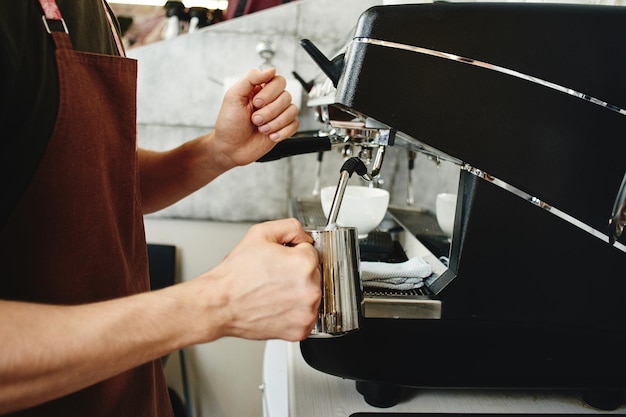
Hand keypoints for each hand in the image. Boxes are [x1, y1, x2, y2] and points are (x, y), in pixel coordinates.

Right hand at [202, 218, 320, 340]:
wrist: (220, 304)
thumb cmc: (236, 274)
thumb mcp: (260, 234)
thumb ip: (291, 227)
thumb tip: (305, 236)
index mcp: (304, 263)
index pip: (311, 251)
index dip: (292, 253)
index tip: (280, 261)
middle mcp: (310, 289)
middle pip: (313, 273)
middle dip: (296, 273)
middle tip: (273, 277)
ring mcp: (307, 312)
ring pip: (311, 295)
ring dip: (297, 292)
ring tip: (273, 291)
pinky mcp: (301, 330)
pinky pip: (306, 315)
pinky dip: (294, 312)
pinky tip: (276, 306)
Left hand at [211, 68, 299, 168]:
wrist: (230, 149)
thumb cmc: (229, 124)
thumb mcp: (233, 96)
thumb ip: (251, 78)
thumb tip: (271, 69)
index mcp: (259, 89)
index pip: (278, 80)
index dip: (270, 92)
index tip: (256, 103)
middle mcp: (271, 100)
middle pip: (286, 96)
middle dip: (270, 111)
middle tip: (255, 119)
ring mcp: (278, 114)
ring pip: (292, 110)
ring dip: (275, 122)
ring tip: (261, 128)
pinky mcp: (283, 128)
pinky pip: (295, 125)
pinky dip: (283, 132)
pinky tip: (270, 135)